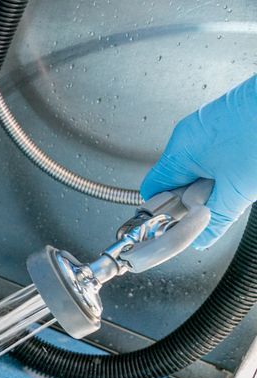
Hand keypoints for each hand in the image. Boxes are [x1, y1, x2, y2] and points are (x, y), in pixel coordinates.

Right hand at [140, 75, 256, 248]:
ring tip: (240, 179)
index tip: (186, 220)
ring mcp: (204, 123)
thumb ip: (216, 219)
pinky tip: (246, 163)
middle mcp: (186, 134)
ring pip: (198, 164)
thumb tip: (201, 239)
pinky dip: (226, 162)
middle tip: (221, 200)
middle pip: (176, 177)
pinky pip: (214, 149)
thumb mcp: (238, 190)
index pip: (153, 190)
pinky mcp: (224, 117)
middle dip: (197, 194)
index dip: (167, 210)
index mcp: (178, 152)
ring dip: (214, 178)